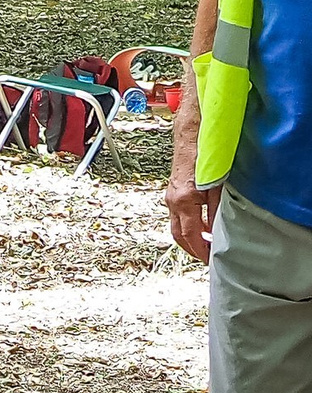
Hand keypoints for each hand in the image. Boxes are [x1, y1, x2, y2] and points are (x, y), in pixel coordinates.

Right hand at [167, 96, 217, 264]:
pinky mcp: (173, 192)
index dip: (201, 250)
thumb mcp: (217, 183)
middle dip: (192, 249)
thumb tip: (221, 228)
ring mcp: (170, 197)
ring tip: (206, 245)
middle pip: (178, 235)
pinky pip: (179, 215)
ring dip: (191, 238)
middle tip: (207, 259)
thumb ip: (218, 207)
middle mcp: (172, 201)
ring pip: (177, 226)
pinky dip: (190, 225)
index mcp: (183, 200)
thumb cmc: (203, 154)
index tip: (210, 260)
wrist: (191, 133)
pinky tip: (203, 225)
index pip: (191, 234)